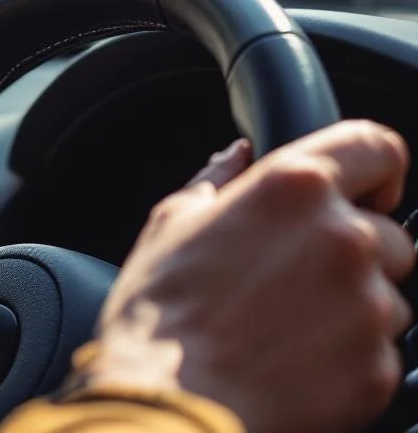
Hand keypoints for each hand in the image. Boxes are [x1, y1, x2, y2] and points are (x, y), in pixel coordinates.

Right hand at [89, 122, 415, 432]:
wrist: (167, 401)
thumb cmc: (159, 309)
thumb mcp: (171, 223)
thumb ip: (215, 179)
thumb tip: (236, 155)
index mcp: (294, 186)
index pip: (378, 147)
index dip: (378, 170)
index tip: (366, 192)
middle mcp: (344, 236)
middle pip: (389, 233)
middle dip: (355, 251)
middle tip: (297, 278)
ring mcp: (368, 304)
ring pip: (389, 296)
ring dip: (354, 306)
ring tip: (288, 326)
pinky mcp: (379, 366)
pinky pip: (382, 352)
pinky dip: (350, 356)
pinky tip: (294, 360)